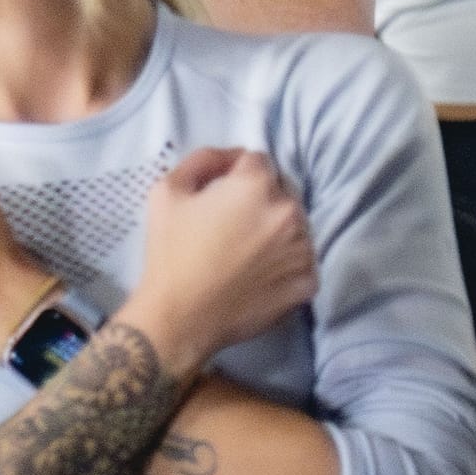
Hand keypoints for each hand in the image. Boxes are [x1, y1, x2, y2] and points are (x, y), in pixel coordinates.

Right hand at [124, 148, 315, 373]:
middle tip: (232, 225)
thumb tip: (227, 158)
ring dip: (277, 231)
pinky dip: (286, 264)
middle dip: (260, 200)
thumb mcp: (167, 192)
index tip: (221, 192)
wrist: (180, 317)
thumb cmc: (171, 254)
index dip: (236, 173)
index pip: (258, 161)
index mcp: (256, 186)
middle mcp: (289, 212)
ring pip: (296, 227)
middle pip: (281, 192)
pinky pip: (303, 262)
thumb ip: (201, 161)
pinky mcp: (308, 282)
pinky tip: (260, 275)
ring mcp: (303, 249)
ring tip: (246, 252)